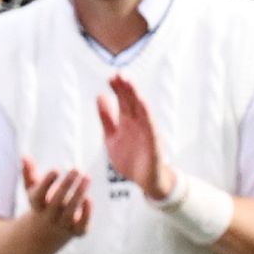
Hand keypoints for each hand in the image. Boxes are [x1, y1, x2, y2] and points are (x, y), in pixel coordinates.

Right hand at [21, 157, 91, 236]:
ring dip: (79, 194)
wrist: (45, 235)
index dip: (46, 184)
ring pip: (71, 211)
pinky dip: (86, 213)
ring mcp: (63, 225)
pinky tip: (89, 198)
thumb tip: (24, 156)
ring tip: (86, 177)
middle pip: (56, 202)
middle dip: (67, 185)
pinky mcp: (77, 231)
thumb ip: (29, 173)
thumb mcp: (32, 190)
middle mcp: (49, 216)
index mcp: (37, 206)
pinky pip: (82, 225)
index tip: (55, 170)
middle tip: (76, 169)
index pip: (39, 196)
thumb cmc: (41, 205)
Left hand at [97, 72, 174, 199]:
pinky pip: (151, 130)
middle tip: (119, 73)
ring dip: (136, 97)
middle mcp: (138, 125)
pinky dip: (146, 117)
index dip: (118, 90)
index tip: (111, 77)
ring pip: (142, 112)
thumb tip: (100, 96)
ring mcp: (147, 134)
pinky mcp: (154, 146)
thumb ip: (106, 118)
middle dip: (126, 89)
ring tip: (130, 84)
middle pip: (132, 103)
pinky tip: (142, 105)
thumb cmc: (130, 157)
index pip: (123, 102)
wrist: (145, 180)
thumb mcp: (112, 136)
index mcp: (128, 122)